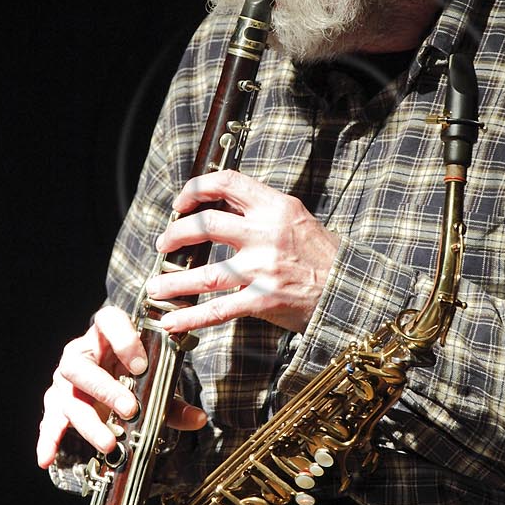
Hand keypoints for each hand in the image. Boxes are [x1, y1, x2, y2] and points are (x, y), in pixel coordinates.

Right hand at [36, 303, 205, 467]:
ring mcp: (65, 381)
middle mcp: (81, 354)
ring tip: (109, 442)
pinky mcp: (57, 404)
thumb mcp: (156, 384)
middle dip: (104, 388)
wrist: (114, 377)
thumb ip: (174, 401)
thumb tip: (198, 418)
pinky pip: (49, 421)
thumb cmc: (134, 375)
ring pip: (67, 397)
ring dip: (88, 422)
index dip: (122, 338)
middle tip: (129, 409)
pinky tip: (46, 458)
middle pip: (79, 366)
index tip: (141, 364)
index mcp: (106, 336)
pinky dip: (48, 440)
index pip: (107, 321)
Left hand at [143, 170, 338, 336]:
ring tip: (155, 286)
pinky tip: (172, 320)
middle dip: (176, 234)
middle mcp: (266, 235)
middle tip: (163, 243)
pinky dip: (191, 317)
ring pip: (204, 274)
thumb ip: (259, 211)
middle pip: (206, 226)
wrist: (349, 289)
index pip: (226, 184)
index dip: (196, 189)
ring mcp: (263, 269)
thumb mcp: (295, 219)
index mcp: (275, 207)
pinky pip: (218, 310)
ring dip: (173, 281)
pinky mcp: (263, 300)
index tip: (181, 203)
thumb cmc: (322, 254)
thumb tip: (218, 207)